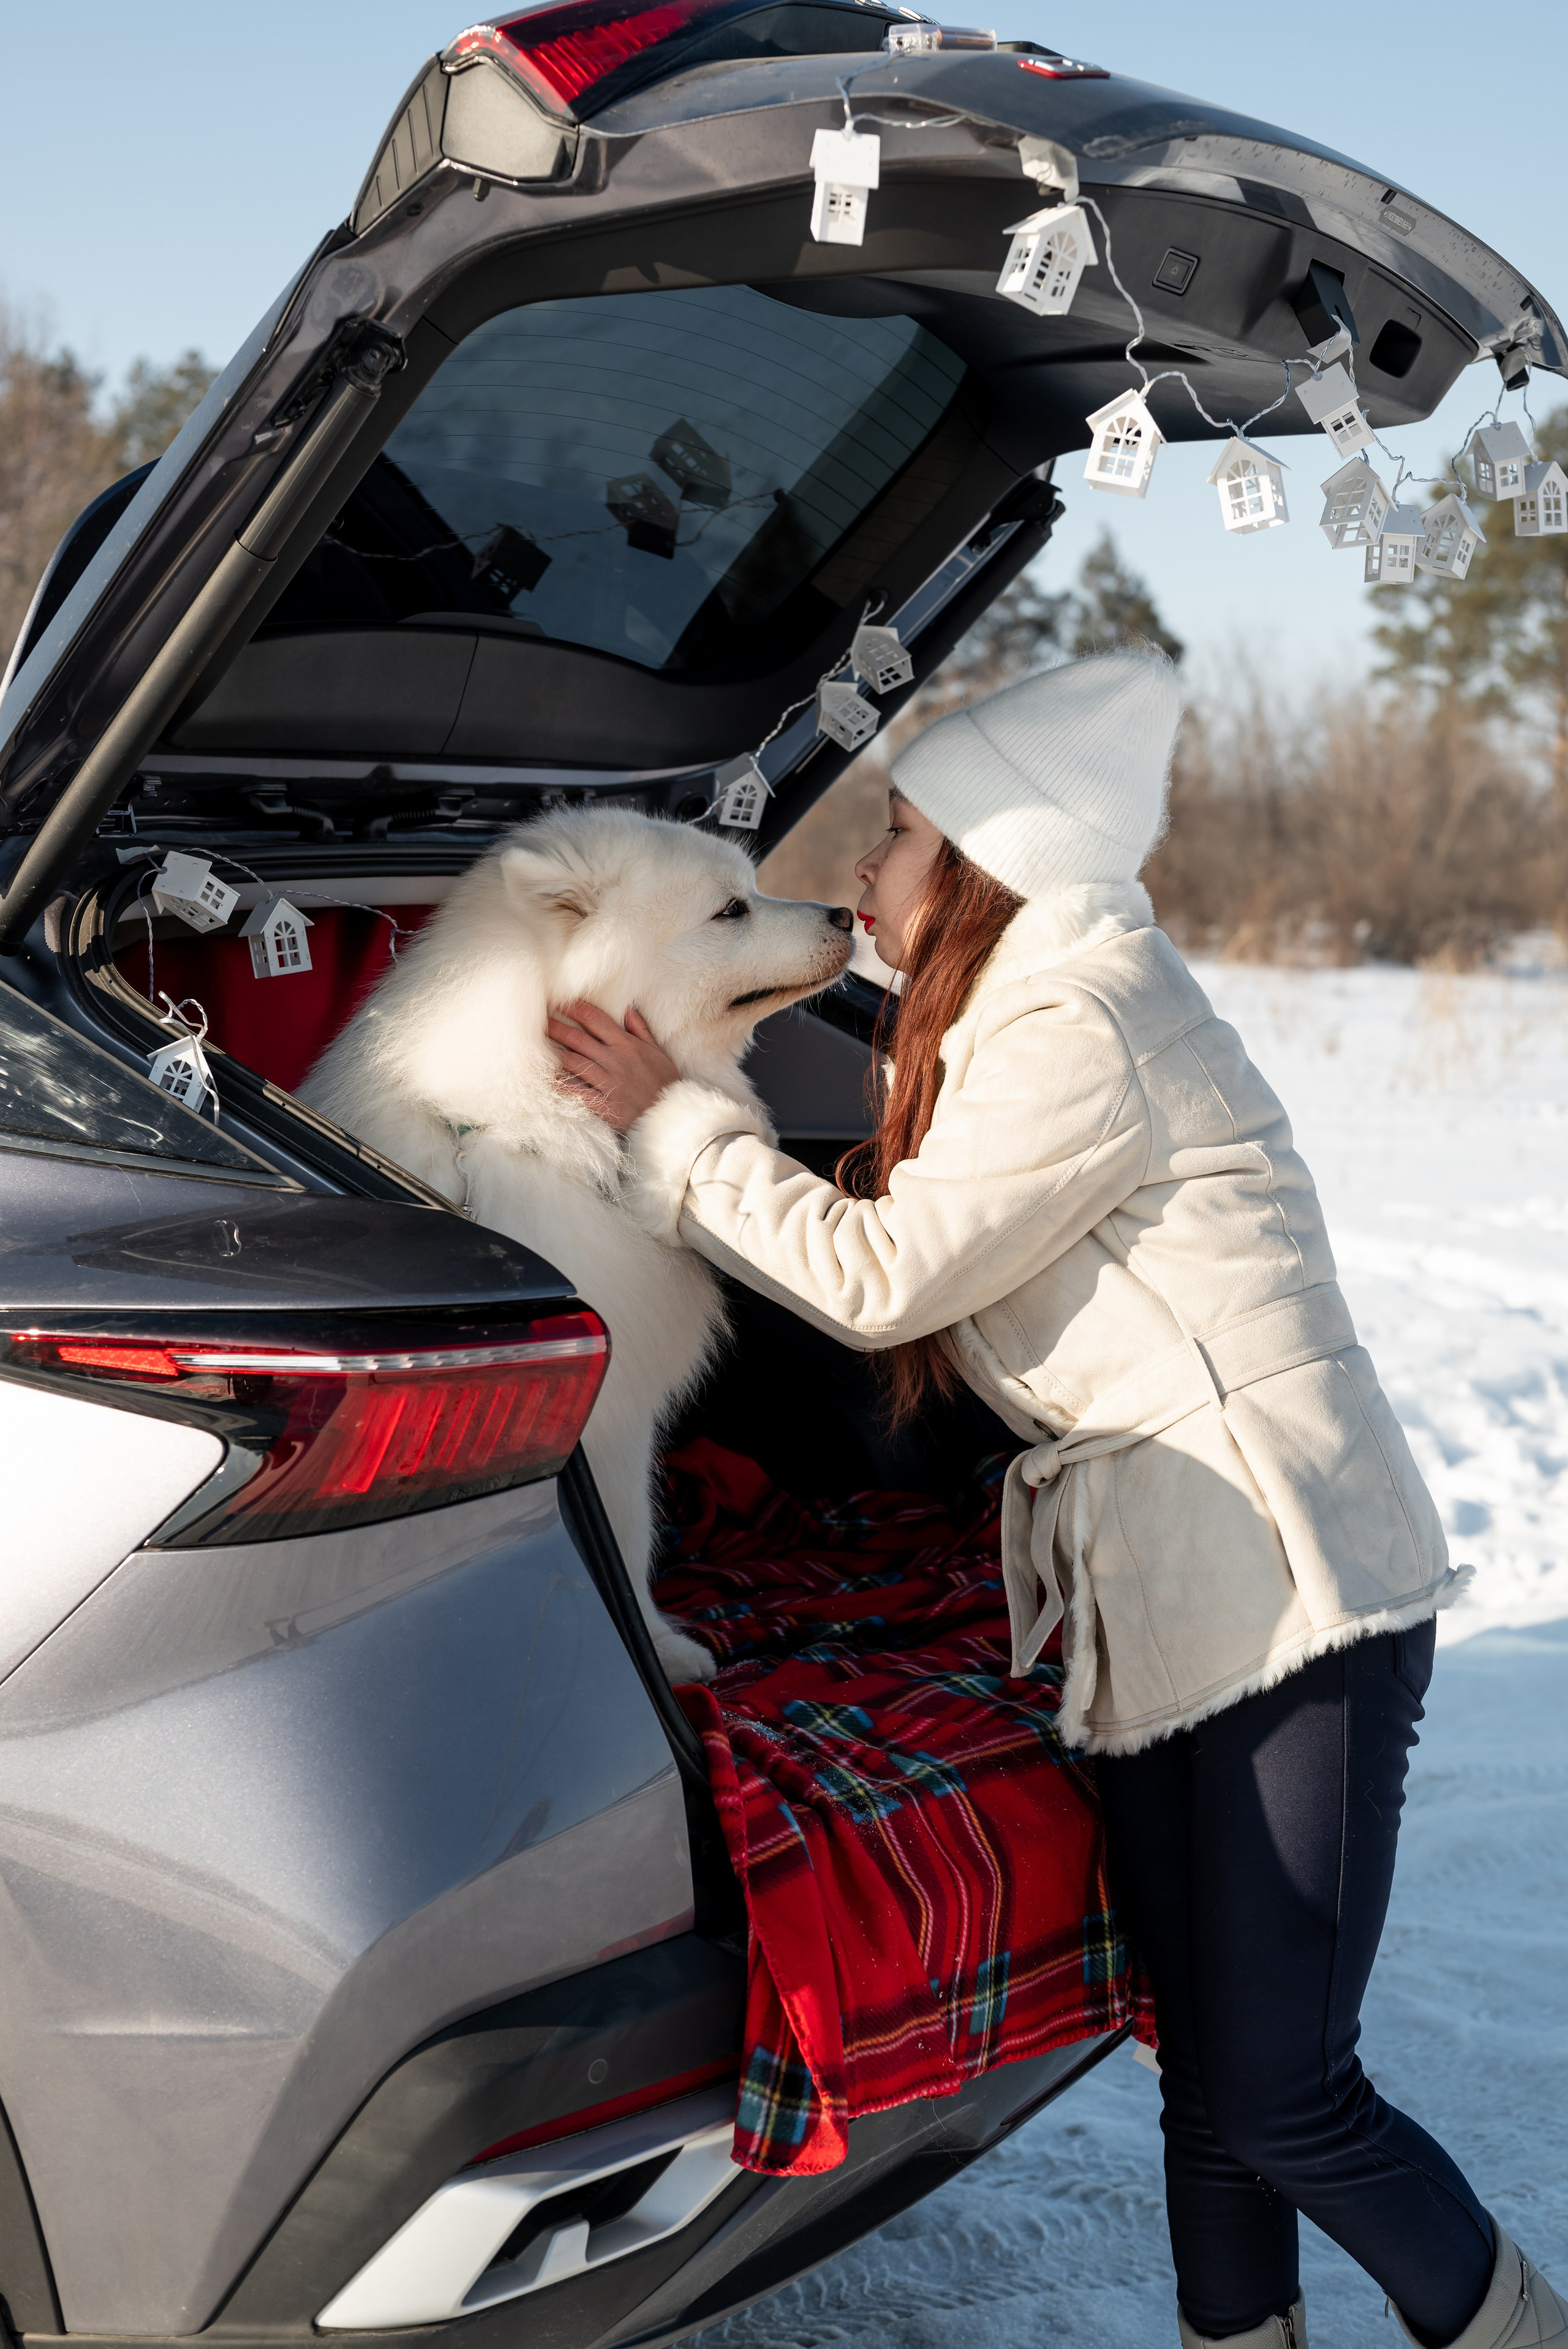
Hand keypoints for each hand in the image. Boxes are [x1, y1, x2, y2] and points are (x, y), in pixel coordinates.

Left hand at [547, 1000, 678, 1134]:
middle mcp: (614, 1060)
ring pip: (573, 1062)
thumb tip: (628, 1008)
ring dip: (553, 1052)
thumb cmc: (665, 1084)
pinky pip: (577, 1093)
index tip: (558, 1000)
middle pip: (577, 1038)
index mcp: (626, 1045)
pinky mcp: (604, 1105)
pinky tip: (546, 1079)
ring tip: (534, 1045)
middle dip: (555, 1027)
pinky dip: (561, 1086)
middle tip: (536, 1019)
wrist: (672, 1116)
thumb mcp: (658, 1053)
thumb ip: (641, 1030)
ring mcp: (608, 1083)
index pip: (595, 1019)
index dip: (574, 1008)